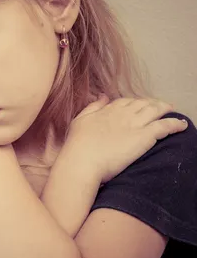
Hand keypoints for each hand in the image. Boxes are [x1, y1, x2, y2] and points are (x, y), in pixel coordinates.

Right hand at [58, 95, 187, 183]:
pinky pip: (165, 126)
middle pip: (142, 103)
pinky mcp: (144, 136)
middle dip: (152, 103)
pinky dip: (175, 124)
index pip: (125, 102)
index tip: (138, 106)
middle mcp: (123, 114)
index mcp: (107, 110)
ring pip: (156, 111)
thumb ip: (92, 107)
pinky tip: (182, 125)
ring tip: (172, 111)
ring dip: (165, 109)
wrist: (82, 161)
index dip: (134, 103)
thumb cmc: (76, 145)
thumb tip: (102, 96)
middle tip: (159, 107)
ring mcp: (134, 124)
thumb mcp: (79, 120)